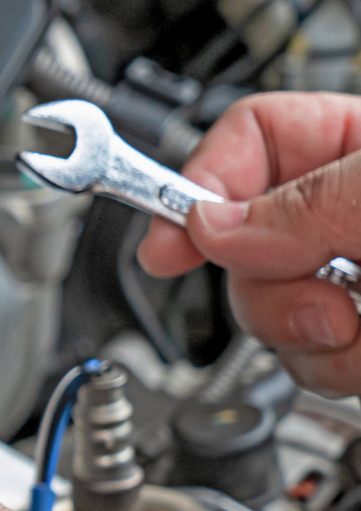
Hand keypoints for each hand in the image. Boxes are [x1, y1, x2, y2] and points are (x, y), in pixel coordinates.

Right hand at [138, 92, 360, 394]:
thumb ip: (307, 202)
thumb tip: (210, 228)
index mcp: (355, 147)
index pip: (247, 140)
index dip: (198, 185)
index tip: (169, 245)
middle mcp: (343, 214)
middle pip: (236, 242)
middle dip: (263, 287)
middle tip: (316, 299)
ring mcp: (351, 279)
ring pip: (266, 315)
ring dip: (304, 338)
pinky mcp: (360, 338)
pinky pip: (309, 364)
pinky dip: (334, 370)